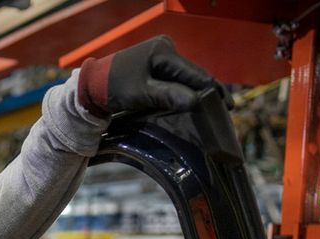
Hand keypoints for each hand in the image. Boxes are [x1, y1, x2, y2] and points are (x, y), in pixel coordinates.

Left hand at [77, 35, 217, 116]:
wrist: (92, 85)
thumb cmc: (115, 88)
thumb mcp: (142, 93)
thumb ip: (169, 95)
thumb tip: (195, 101)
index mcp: (163, 52)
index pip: (194, 72)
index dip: (211, 89)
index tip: (226, 104)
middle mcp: (165, 48)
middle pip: (192, 73)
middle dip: (207, 90)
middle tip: (227, 107)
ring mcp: (161, 55)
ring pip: (185, 76)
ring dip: (197, 90)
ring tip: (216, 106)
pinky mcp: (156, 64)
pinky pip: (176, 77)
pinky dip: (185, 88)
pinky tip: (196, 99)